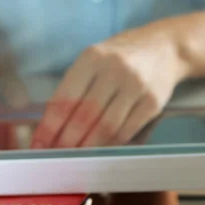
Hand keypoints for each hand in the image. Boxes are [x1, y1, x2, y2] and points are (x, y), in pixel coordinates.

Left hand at [31, 23, 187, 148]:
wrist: (166, 47)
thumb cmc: (121, 56)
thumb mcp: (94, 60)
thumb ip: (74, 88)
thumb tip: (51, 127)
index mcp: (92, 57)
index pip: (63, 99)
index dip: (49, 127)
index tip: (38, 145)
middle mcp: (114, 69)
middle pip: (83, 116)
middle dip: (65, 142)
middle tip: (54, 157)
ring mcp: (136, 86)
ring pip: (105, 128)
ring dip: (86, 148)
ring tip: (74, 157)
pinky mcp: (152, 102)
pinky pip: (126, 131)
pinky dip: (109, 145)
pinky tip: (98, 151)